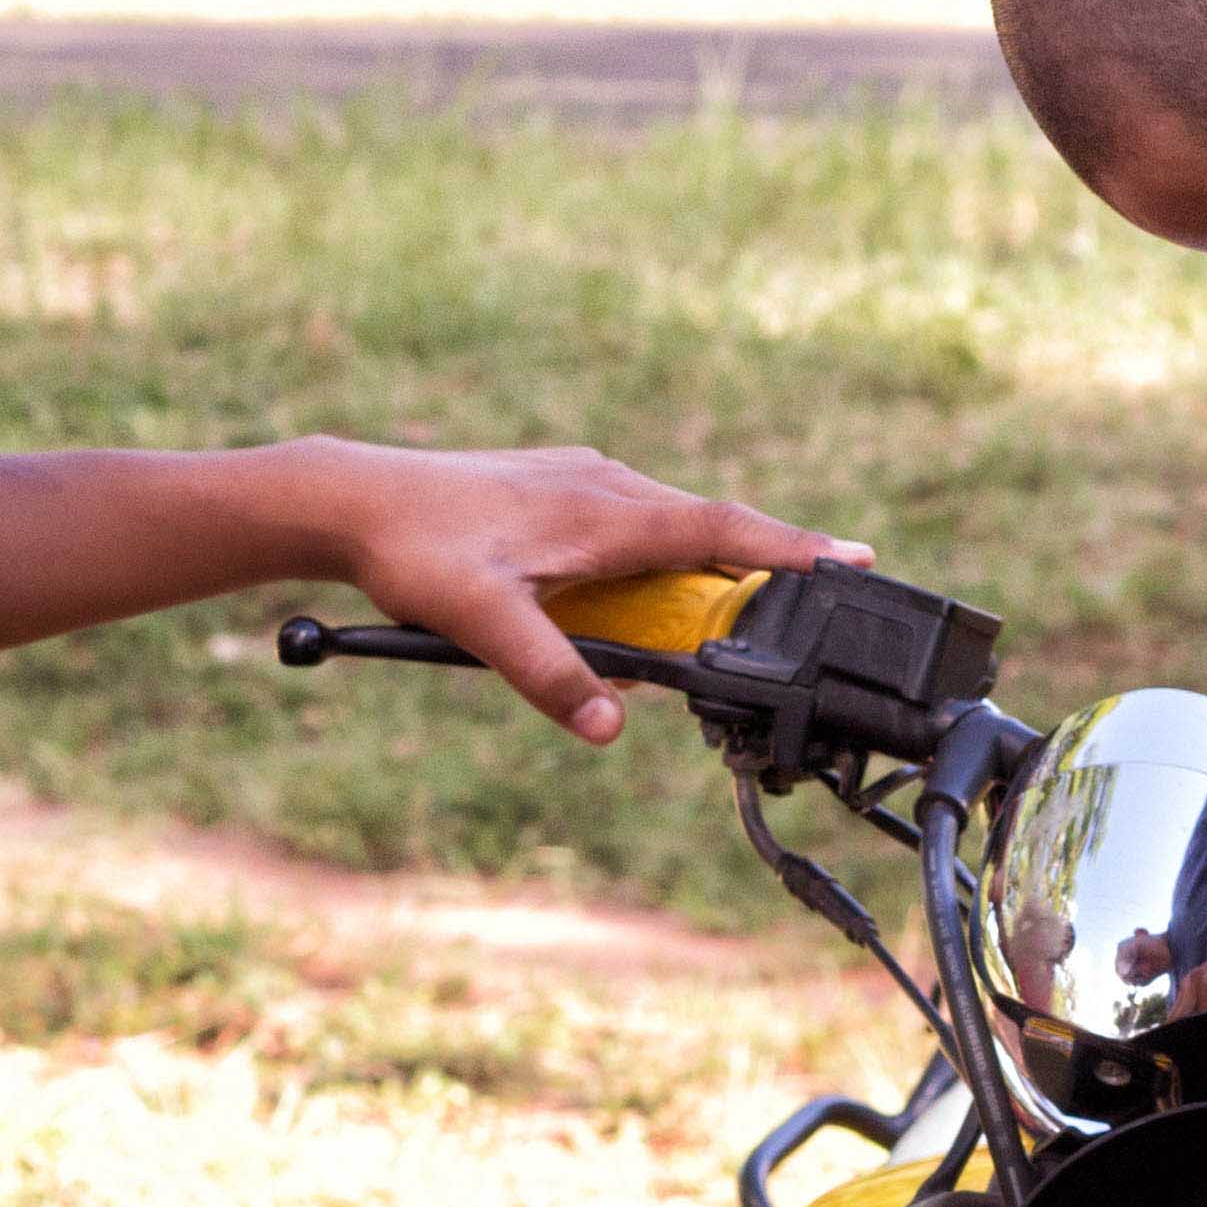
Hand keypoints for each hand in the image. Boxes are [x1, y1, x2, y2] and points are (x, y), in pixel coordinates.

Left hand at [299, 444, 864, 739]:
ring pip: (671, 525)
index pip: (722, 529)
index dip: (792, 548)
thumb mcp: (480, 624)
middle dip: (763, 566)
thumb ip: (547, 675)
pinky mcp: (559, 487)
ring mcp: (583, 480)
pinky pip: (634, 522)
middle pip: (710, 528)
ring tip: (719, 618)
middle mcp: (606, 484)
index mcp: (605, 511)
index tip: (856, 560)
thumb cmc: (414, 552)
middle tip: (814, 601)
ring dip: (701, 569)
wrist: (350, 496)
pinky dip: (658, 559)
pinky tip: (636, 595)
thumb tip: (608, 726)